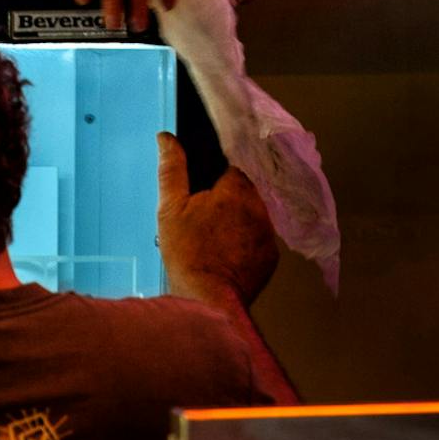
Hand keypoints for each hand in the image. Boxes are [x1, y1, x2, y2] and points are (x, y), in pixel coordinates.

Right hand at [156, 132, 277, 308]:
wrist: (208, 301)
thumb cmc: (187, 254)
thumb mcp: (170, 208)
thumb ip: (172, 169)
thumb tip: (167, 138)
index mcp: (237, 189)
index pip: (231, 170)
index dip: (214, 181)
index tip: (202, 197)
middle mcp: (259, 207)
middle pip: (244, 192)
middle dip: (227, 201)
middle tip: (204, 222)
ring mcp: (268, 233)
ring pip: (253, 215)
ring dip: (239, 221)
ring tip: (215, 240)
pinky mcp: (271, 257)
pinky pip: (260, 239)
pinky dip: (247, 243)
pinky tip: (228, 255)